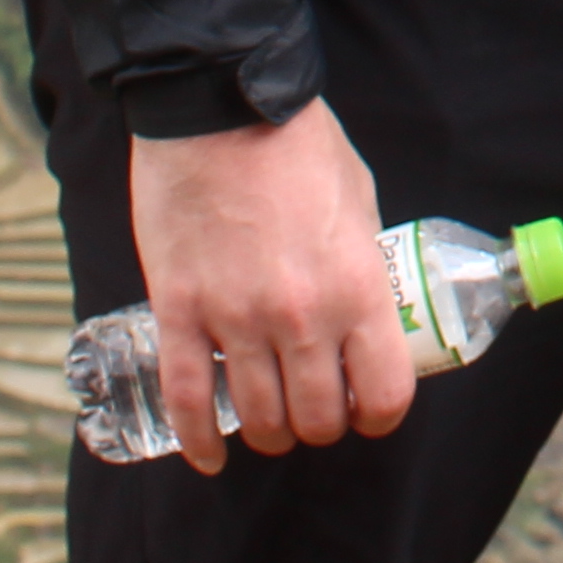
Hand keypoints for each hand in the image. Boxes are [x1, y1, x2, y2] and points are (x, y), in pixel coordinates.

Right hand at [124, 98, 416, 472]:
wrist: (219, 108)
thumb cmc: (297, 146)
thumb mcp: (360, 200)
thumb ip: (364, 265)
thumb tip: (367, 309)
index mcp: (358, 287)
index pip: (383, 393)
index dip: (378, 414)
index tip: (366, 408)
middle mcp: (301, 317)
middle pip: (318, 418)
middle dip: (320, 423)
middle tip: (312, 406)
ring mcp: (236, 319)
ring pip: (258, 419)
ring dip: (268, 431)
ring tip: (268, 420)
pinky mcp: (180, 312)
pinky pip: (189, 400)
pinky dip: (198, 440)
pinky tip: (208, 455)